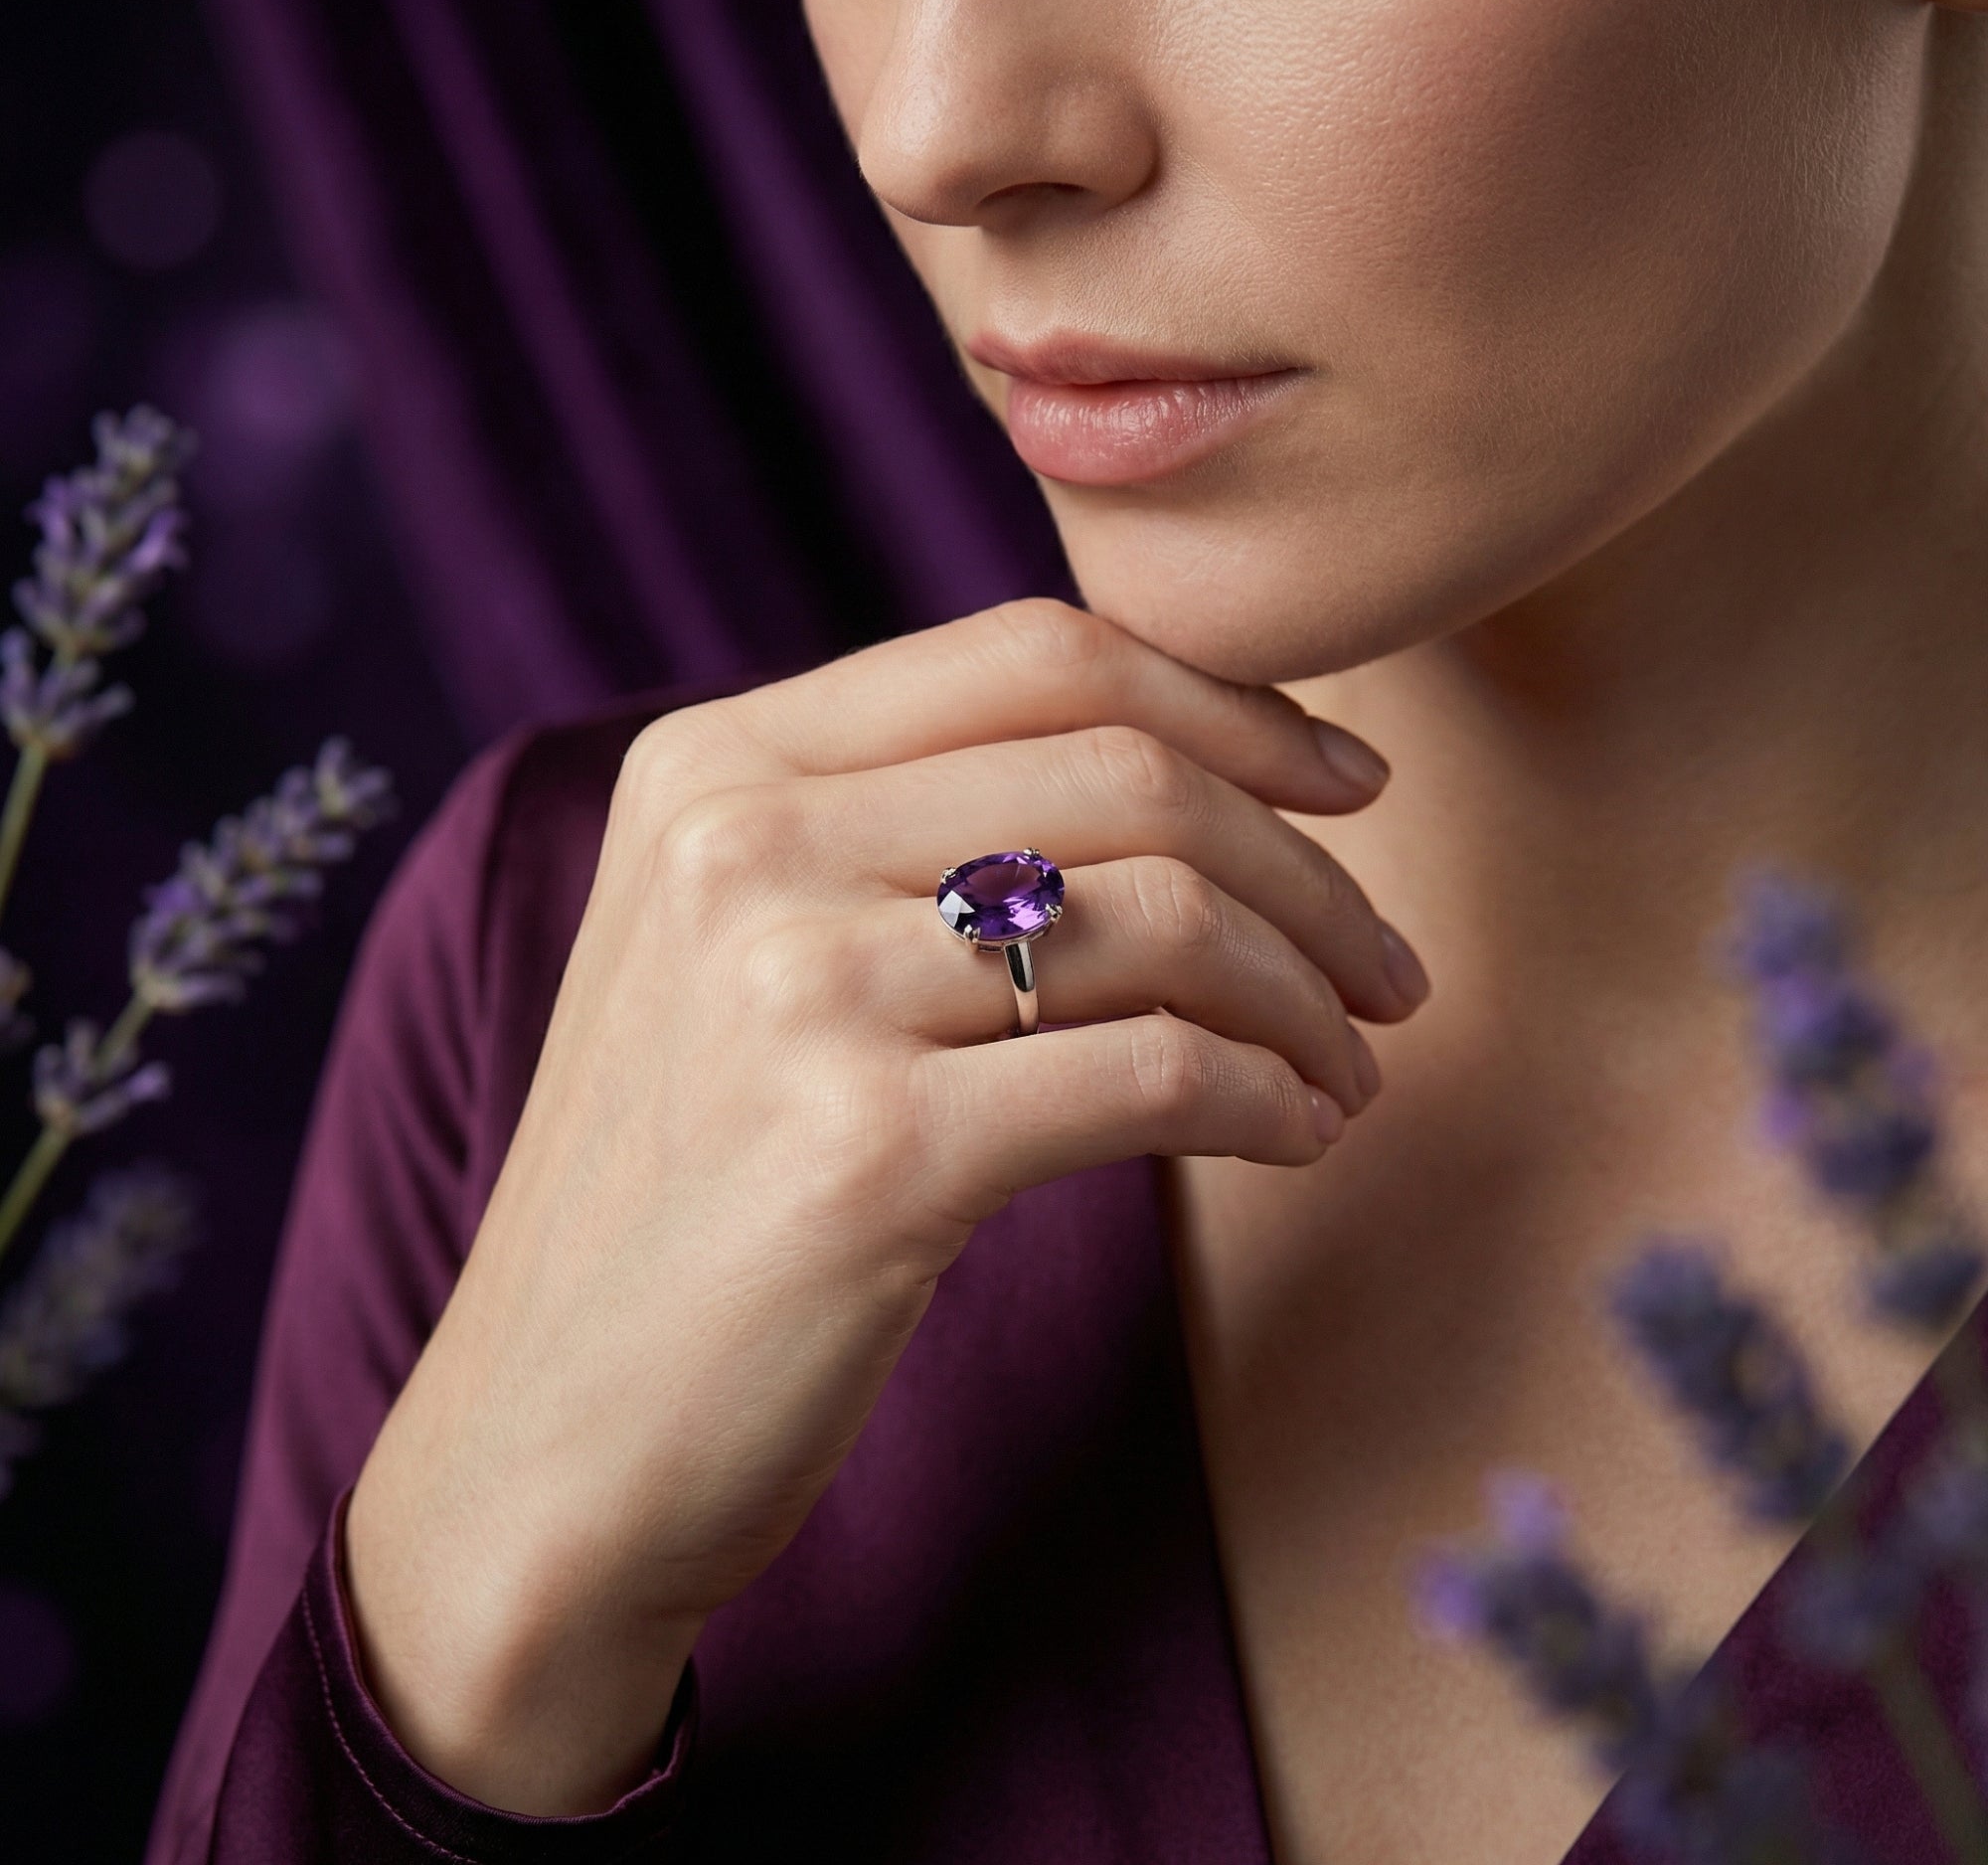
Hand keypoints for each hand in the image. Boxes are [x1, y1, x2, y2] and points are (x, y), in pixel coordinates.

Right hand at [344, 599, 1429, 1812]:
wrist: (546, 1447)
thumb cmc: (690, 1196)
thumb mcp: (740, 956)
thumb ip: (897, 835)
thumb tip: (1180, 773)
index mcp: (716, 766)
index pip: (1037, 653)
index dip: (1231, 704)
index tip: (1347, 782)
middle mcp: (741, 844)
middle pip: (1126, 772)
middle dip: (1306, 865)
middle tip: (1384, 965)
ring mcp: (792, 993)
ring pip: (1162, 920)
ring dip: (1304, 994)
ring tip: (1348, 1066)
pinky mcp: (864, 1156)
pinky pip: (1156, 1078)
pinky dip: (1268, 1099)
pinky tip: (1295, 1136)